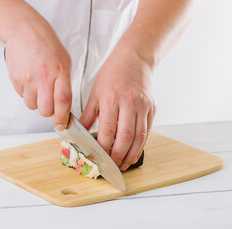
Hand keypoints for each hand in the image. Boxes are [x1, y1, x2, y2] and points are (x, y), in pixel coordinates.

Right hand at [4, 10, 71, 129]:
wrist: (24, 30)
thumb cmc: (47, 45)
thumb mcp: (64, 61)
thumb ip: (65, 83)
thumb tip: (64, 105)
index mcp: (59, 72)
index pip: (62, 101)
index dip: (62, 117)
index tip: (62, 125)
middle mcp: (43, 77)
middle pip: (45, 110)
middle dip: (49, 112)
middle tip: (50, 103)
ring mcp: (27, 79)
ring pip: (32, 106)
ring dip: (36, 102)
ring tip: (38, 87)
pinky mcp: (15, 79)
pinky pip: (22, 96)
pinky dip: (27, 93)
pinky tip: (30, 79)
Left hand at [80, 46, 155, 170]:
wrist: (134, 59)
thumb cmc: (112, 75)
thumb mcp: (95, 92)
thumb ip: (88, 115)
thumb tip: (79, 134)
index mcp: (110, 98)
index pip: (108, 130)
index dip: (104, 148)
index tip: (99, 159)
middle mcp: (129, 102)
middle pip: (125, 136)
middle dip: (118, 155)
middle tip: (112, 167)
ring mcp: (143, 105)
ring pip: (139, 136)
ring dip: (132, 154)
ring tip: (124, 164)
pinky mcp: (152, 108)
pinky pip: (148, 130)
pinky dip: (141, 144)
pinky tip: (134, 152)